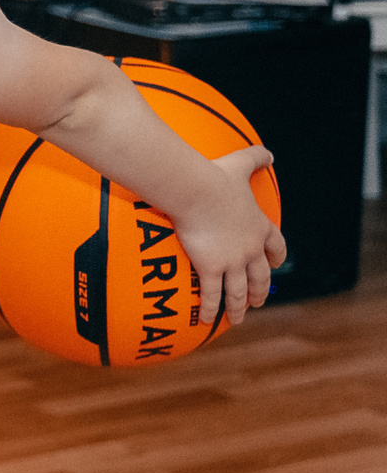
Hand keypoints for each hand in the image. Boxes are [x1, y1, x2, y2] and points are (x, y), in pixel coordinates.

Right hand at [174, 146, 284, 329]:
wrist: (197, 192)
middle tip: (259, 300)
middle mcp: (251, 248)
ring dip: (240, 306)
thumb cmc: (215, 177)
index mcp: (259, 226)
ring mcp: (233, 261)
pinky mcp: (212, 268)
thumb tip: (270, 152)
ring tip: (237, 318)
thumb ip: (256, 157)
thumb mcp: (241, 164)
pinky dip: (211, 308)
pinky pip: (212, 294)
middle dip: (261, 290)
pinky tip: (208, 319)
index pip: (275, 246)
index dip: (276, 257)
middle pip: (261, 276)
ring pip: (240, 291)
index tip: (276, 266)